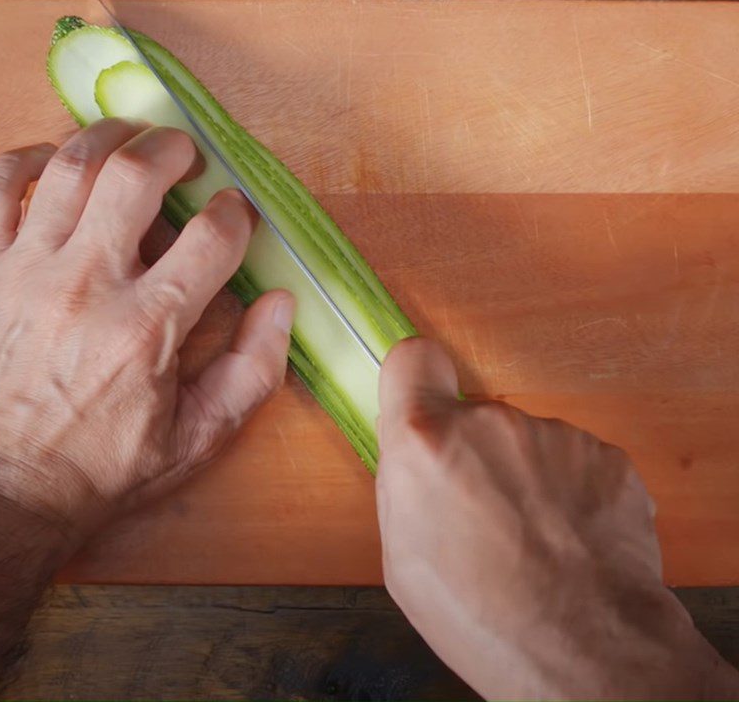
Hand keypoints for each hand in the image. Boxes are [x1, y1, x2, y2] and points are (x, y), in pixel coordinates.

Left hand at [0, 119, 293, 544]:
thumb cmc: (102, 467)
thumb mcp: (195, 438)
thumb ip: (251, 371)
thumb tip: (282, 305)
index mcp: (149, 327)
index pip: (211, 236)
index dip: (236, 212)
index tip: (237, 213)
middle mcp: (88, 284)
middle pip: (136, 176)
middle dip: (173, 151)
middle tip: (186, 155)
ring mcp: (28, 269)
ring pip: (69, 166)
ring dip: (107, 137)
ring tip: (129, 137)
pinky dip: (24, 160)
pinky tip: (51, 162)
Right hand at [376, 338, 738, 700]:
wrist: (584, 649)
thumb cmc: (480, 616)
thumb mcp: (403, 556)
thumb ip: (406, 484)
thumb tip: (418, 458)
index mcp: (427, 441)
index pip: (412, 359)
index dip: (416, 382)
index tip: (424, 408)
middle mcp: (490, 421)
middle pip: (473, 418)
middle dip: (474, 453)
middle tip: (484, 515)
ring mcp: (554, 433)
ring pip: (526, 442)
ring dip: (526, 476)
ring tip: (536, 540)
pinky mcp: (605, 454)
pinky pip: (574, 462)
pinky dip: (572, 492)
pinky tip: (572, 541)